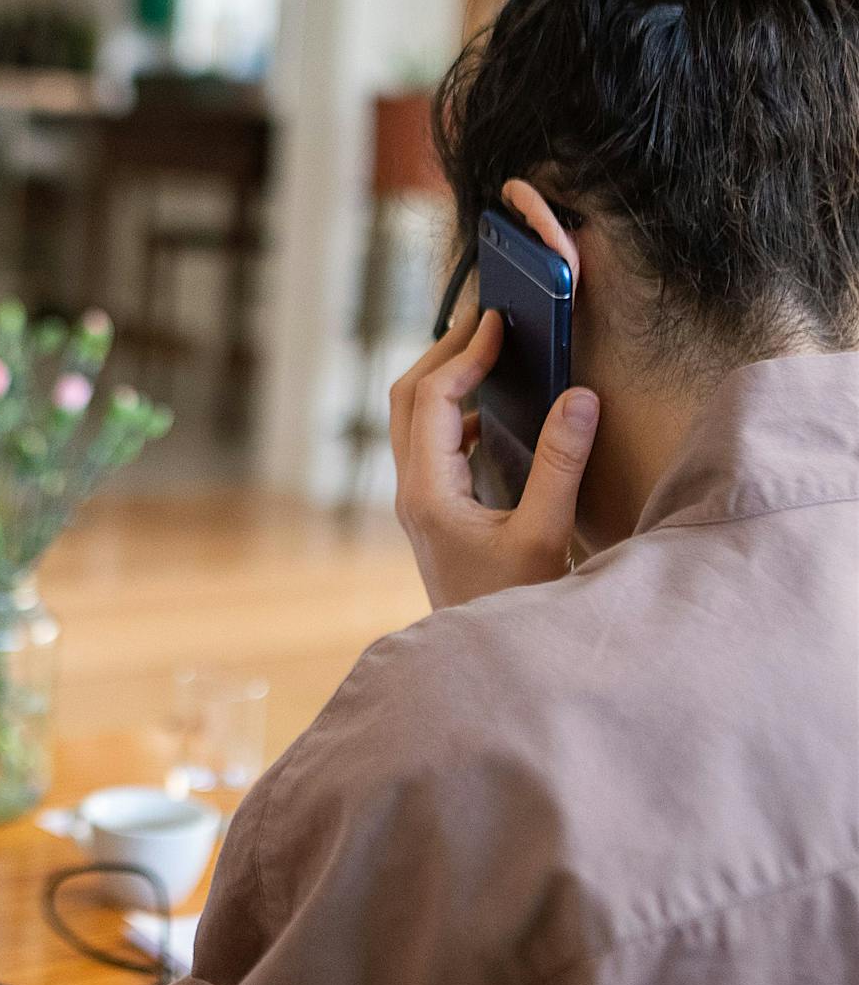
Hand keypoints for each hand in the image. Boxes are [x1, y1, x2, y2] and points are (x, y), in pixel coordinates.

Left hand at [389, 309, 599, 609]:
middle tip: (485, 317)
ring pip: (412, 421)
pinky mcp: (431, 512)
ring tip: (489, 350)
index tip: (500, 323)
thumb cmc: (515, 608)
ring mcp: (417, 503)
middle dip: (443, 352)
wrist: (486, 667)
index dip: (465, 354)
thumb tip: (580, 396)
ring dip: (445, 379)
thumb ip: (560, 464)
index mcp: (429, 493)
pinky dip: (455, 413)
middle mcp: (412, 493)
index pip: (434, 400)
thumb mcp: (545, 536)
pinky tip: (494, 413)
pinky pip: (430, 444)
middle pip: (406, 399)